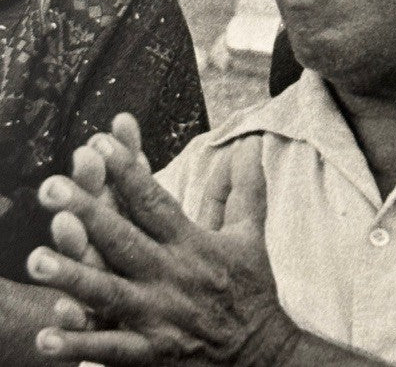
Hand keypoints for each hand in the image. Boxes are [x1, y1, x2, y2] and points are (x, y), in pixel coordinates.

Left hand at [27, 128, 296, 365]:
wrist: (264, 351)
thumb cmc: (252, 287)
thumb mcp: (251, 233)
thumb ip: (244, 188)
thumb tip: (248, 146)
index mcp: (191, 243)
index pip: (153, 201)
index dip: (127, 172)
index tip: (100, 143)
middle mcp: (171, 274)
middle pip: (123, 239)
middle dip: (86, 212)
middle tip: (51, 188)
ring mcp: (159, 315)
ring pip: (109, 293)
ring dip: (72, 277)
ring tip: (36, 261)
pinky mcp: (152, 354)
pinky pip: (110, 350)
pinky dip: (79, 344)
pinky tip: (46, 336)